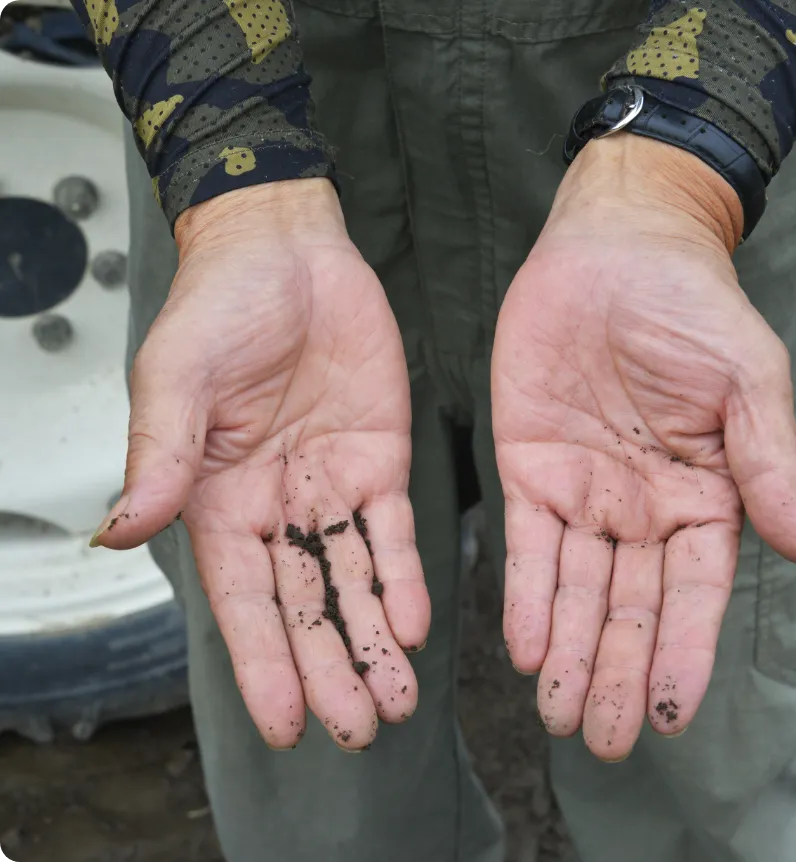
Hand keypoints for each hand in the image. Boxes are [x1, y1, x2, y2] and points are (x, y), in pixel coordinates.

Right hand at [91, 180, 429, 750]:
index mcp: (217, 496)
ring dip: (374, 637)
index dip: (264, 662)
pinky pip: (394, 529)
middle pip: (303, 603)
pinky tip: (416, 619)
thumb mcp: (178, 375)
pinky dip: (406, 575)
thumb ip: (159, 454)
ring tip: (394, 696)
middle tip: (356, 725)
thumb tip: (120, 527)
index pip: (243, 597)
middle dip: (329, 666)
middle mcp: (275, 502)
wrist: (289, 251)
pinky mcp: (378, 458)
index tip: (287, 721)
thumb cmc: (222, 302)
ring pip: (354, 579)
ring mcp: (330, 484)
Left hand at [492, 135, 795, 760]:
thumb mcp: (747, 380)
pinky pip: (526, 546)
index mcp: (702, 494)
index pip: (693, 592)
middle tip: (601, 740)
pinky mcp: (527, 469)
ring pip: (575, 591)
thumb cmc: (690, 306)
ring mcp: (581, 492)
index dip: (682, 654)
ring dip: (568, 653)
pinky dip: (525, 596)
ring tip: (559, 713)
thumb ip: (768, 465)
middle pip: (629, 608)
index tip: (670, 717)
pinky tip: (525, 646)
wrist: (611, 249)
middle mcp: (640, 507)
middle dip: (617, 673)